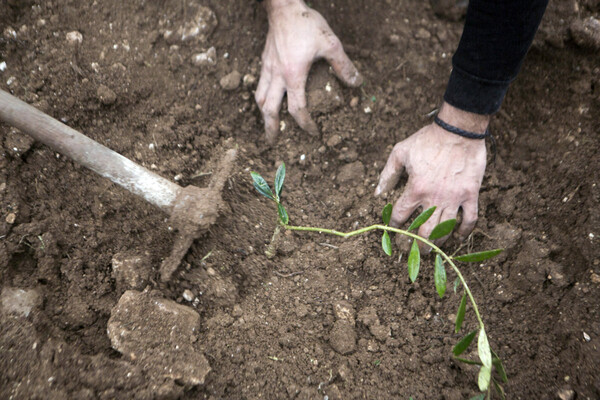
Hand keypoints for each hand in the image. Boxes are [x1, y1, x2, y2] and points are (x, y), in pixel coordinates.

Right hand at [256, 0, 361, 143]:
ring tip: (267, 124)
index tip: (313, 132)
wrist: (283, 6)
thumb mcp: (330, 43)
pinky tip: (267, 99)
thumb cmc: (306, 23)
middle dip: (271, 128)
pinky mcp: (264, 60)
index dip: (305, 124)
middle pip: (269, 109)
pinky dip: (262, 97)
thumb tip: (357, 83)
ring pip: (260, 98)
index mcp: (293, 75)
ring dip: (263, 115)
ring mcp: (268, 68)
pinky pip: (260, 84)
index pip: (297, 109)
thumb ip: (344, 65)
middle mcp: (277, 75)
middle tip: (273, 141)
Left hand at [375, 103, 488, 247]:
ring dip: (437, 243)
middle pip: (423, 232)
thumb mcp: (400, 152)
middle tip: (413, 250)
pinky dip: (464, 232)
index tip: (393, 228)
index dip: (394, 224)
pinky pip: (469, 220)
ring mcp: (454, 198)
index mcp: (415, 189)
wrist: (458, 130)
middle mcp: (434, 198)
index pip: (400, 215)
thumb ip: (388, 174)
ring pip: (445, 230)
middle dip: (416, 245)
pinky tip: (457, 237)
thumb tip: (377, 193)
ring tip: (431, 249)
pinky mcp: (470, 195)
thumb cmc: (428, 140)